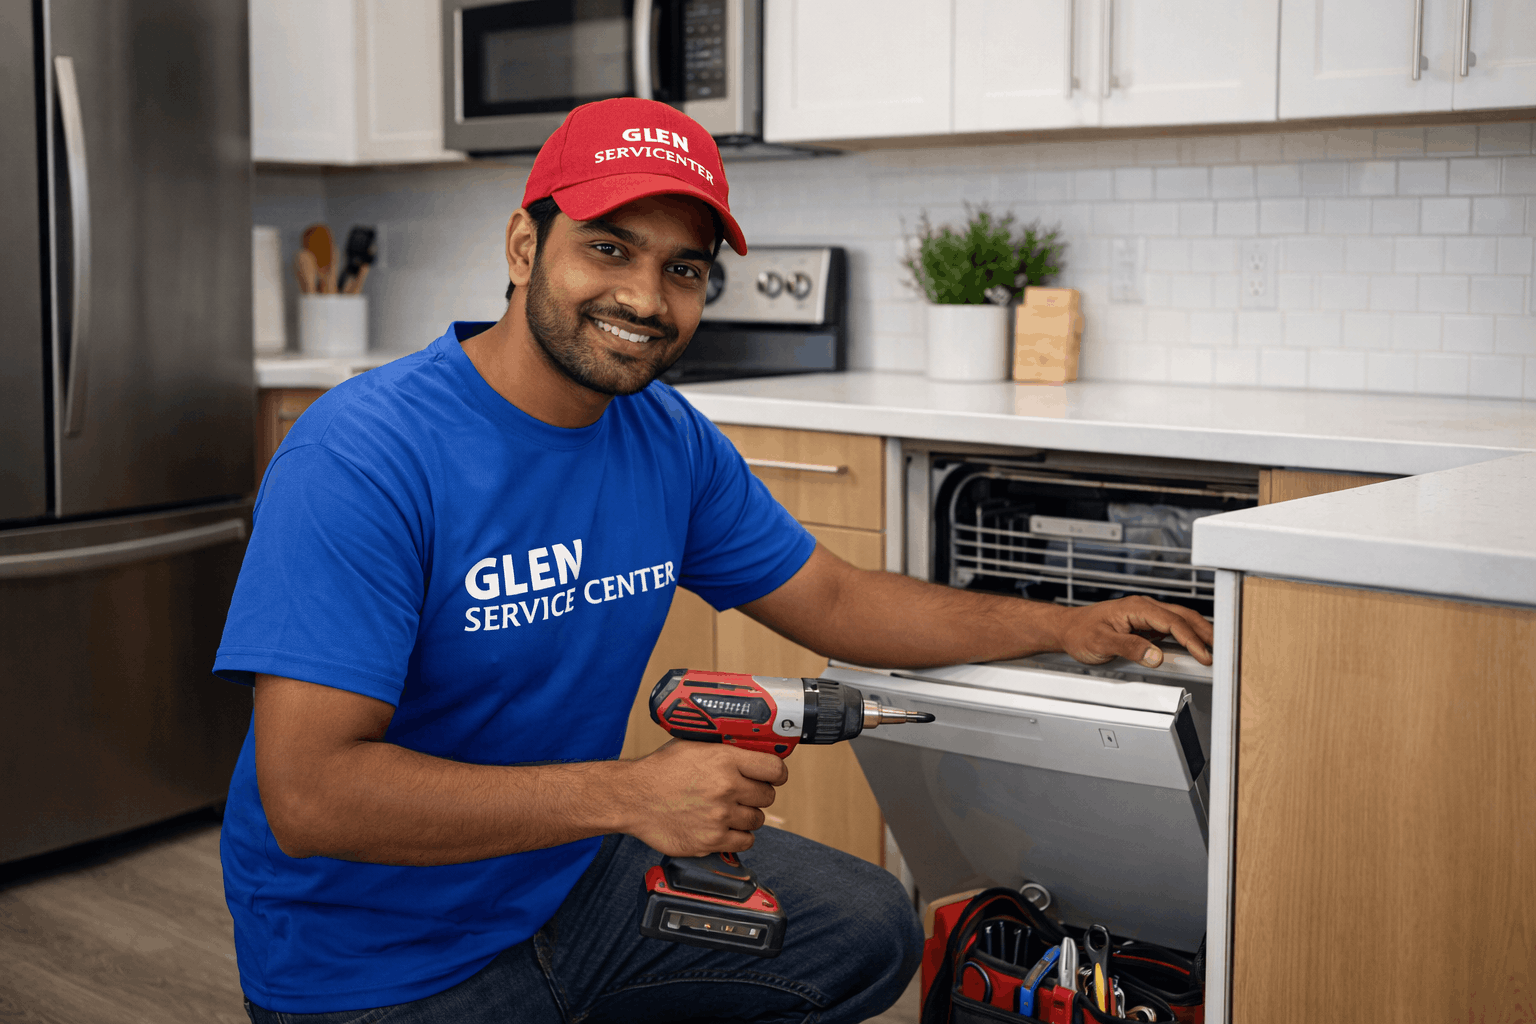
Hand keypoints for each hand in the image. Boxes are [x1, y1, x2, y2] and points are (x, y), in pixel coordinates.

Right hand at [620, 740, 788, 857]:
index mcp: (724, 760)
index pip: (774, 768)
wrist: (633, 797)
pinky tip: (725, 827)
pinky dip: (738, 836)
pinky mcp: (711, 841)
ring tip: (729, 810)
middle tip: (744, 792)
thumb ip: (725, 749)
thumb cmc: (660, 770)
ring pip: (757, 820)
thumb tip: (751, 749)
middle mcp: (726, 788)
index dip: (777, 773)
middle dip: (758, 794)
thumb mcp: (693, 745)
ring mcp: (720, 817)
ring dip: (747, 815)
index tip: (774, 776)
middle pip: (767, 796)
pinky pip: (745, 841)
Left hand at [1051, 595, 1213, 667]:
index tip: (1204, 655)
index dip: (1192, 640)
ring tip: (1214, 650)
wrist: (1067, 629)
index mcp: (1137, 607)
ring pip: (1180, 622)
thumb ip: (1130, 648)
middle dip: (1205, 633)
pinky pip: (1171, 630)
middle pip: (1184, 617)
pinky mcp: (1145, 626)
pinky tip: (1193, 649)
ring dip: (1198, 634)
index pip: (1173, 623)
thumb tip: (1157, 656)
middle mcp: (1144, 608)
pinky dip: (1186, 638)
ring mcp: (1145, 616)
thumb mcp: (1102, 643)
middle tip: (1223, 650)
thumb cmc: (1080, 632)